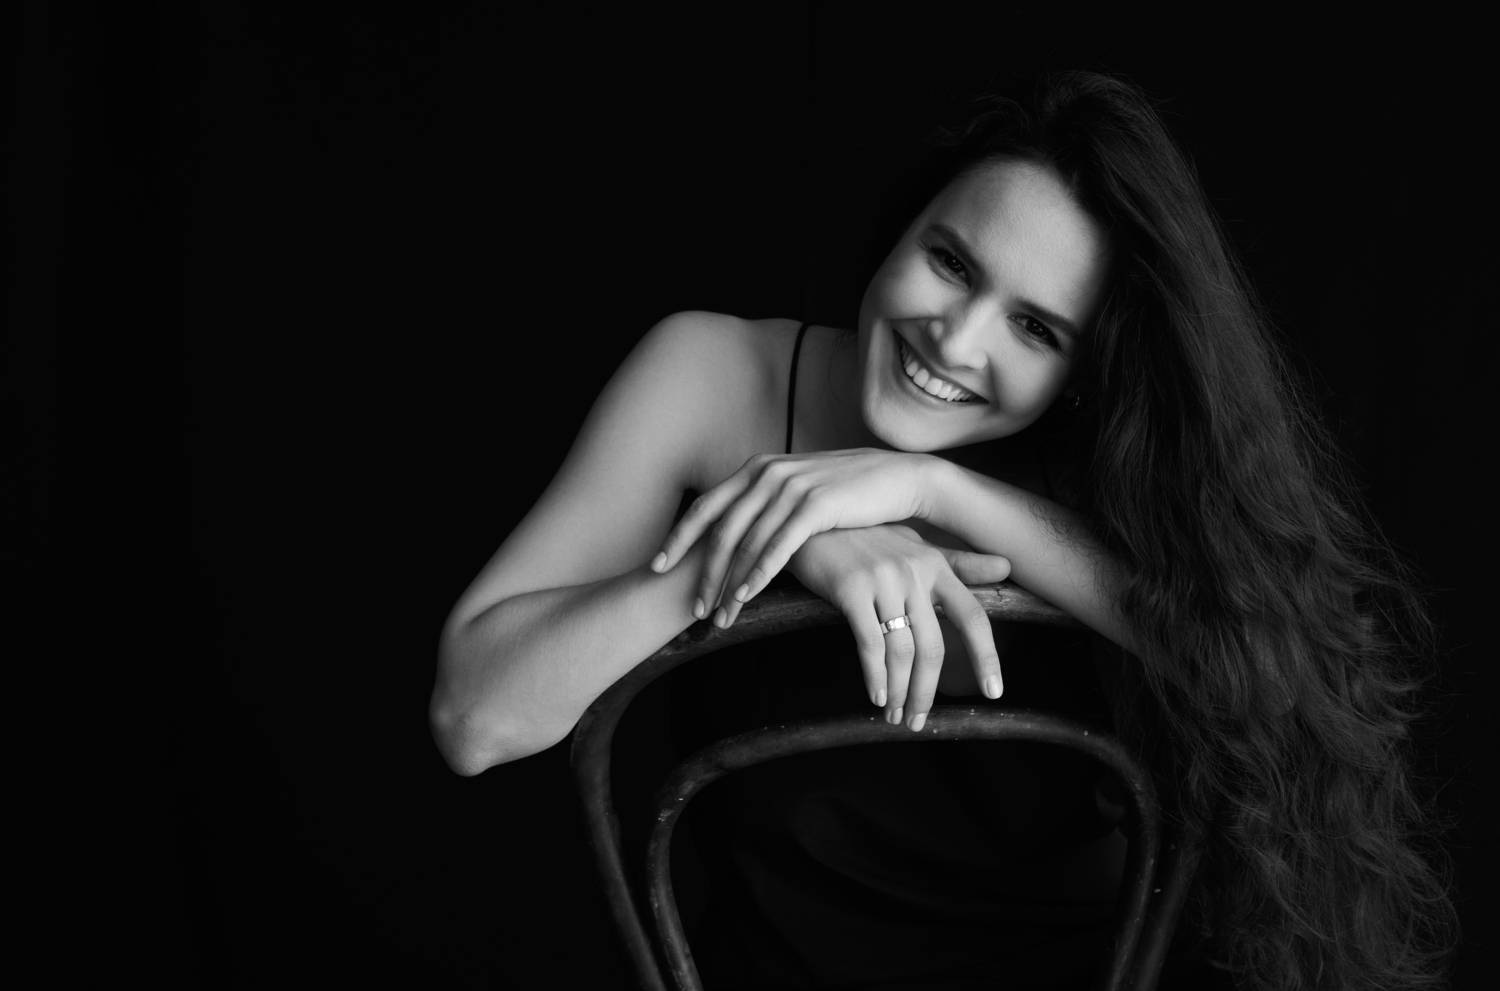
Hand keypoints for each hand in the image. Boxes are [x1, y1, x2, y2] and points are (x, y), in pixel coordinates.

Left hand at [649, 449, 937, 623]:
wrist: (899, 479)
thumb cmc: (848, 492)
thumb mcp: (799, 490)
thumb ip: (767, 503)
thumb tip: (740, 530)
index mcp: (758, 469)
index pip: (707, 507)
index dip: (679, 538)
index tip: (657, 566)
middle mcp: (767, 474)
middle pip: (719, 529)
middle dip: (701, 572)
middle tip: (691, 607)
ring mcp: (790, 488)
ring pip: (746, 543)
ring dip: (728, 584)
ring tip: (717, 616)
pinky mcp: (815, 505)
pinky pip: (777, 546)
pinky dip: (756, 575)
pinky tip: (745, 598)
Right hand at [787, 524, 1010, 729]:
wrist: (813, 521)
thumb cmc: (866, 536)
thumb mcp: (915, 544)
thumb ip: (960, 563)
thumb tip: (1007, 567)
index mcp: (935, 565)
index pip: (973, 617)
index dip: (986, 657)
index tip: (993, 691)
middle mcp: (914, 572)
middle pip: (933, 647)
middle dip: (927, 692)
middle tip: (918, 720)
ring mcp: (882, 580)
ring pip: (901, 651)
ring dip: (898, 691)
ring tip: (893, 715)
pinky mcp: (850, 588)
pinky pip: (869, 643)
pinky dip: (874, 676)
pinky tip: (876, 697)